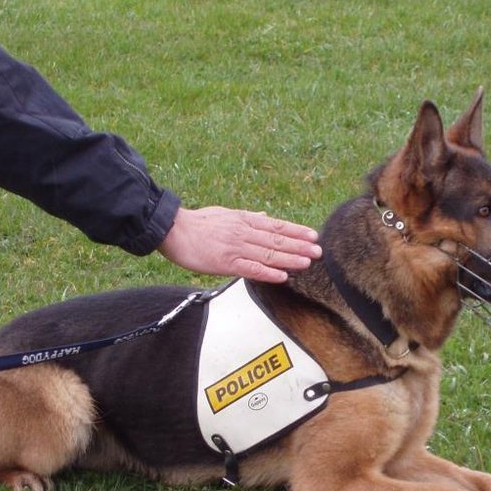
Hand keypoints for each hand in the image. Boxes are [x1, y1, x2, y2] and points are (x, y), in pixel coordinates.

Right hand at [157, 206, 321, 282]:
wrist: (172, 229)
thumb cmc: (197, 222)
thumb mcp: (225, 214)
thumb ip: (247, 217)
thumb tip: (265, 216)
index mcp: (244, 221)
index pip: (276, 226)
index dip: (296, 231)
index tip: (313, 235)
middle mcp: (243, 233)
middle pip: (277, 240)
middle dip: (300, 246)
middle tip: (318, 251)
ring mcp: (236, 248)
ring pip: (268, 254)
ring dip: (290, 259)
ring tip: (307, 262)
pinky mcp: (225, 263)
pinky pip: (251, 268)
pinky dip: (268, 272)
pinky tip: (282, 275)